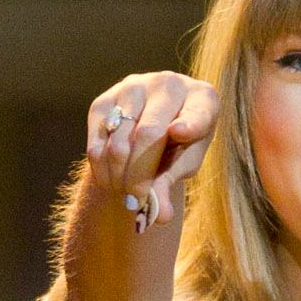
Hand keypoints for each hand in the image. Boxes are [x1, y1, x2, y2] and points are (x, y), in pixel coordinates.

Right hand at [87, 68, 219, 234]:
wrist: (154, 124)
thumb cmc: (179, 147)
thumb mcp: (183, 165)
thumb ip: (171, 183)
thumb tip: (159, 216)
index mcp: (202, 98)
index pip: (197, 113)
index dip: (189, 123)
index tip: (179, 133)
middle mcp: (167, 84)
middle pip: (147, 134)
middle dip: (139, 177)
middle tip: (137, 203)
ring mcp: (132, 88)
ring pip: (118, 141)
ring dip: (118, 177)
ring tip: (125, 196)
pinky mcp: (104, 101)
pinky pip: (98, 143)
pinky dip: (102, 171)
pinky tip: (111, 183)